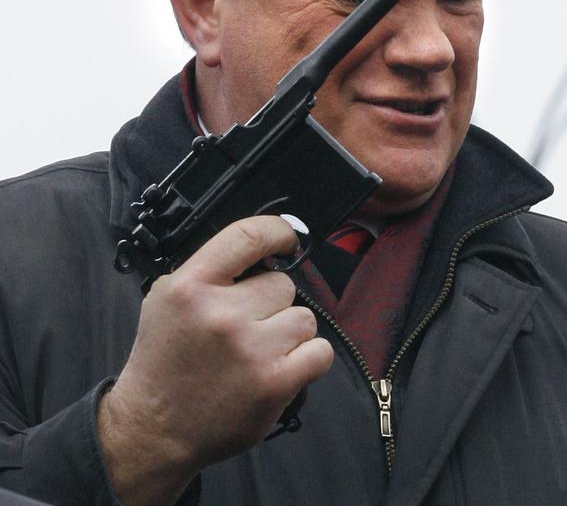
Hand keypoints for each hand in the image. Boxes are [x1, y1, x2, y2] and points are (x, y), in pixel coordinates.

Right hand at [98, 216, 333, 505]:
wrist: (154, 429)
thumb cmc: (164, 362)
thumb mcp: (168, 298)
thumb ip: (211, 269)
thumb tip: (264, 247)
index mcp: (190, 286)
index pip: (249, 235)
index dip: (278, 231)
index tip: (286, 239)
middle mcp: (221, 314)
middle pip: (282, 283)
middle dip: (270, 303)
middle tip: (246, 327)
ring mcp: (250, 350)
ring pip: (303, 317)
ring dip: (288, 333)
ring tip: (260, 351)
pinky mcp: (273, 383)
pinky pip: (319, 351)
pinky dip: (308, 359)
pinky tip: (282, 367)